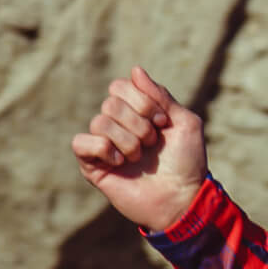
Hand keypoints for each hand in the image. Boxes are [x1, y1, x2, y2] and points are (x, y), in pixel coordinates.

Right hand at [71, 66, 206, 233]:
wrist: (182, 198)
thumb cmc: (186, 162)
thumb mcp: (184, 123)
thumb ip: (161, 96)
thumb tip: (135, 70)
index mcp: (136, 112)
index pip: (120, 86)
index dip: (143, 102)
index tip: (163, 123)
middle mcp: (117, 125)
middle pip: (110, 103)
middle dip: (138, 123)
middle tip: (152, 143)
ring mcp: (103, 145)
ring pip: (99, 122)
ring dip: (128, 141)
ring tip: (140, 158)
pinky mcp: (91, 165)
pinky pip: (81, 142)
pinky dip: (105, 150)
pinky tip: (120, 164)